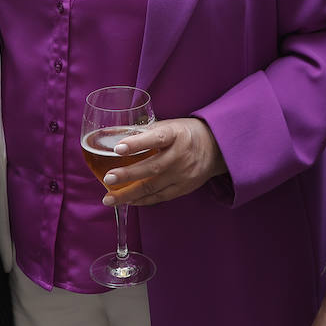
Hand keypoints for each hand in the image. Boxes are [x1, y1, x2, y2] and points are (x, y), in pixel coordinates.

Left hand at [100, 117, 225, 207]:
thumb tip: (116, 135)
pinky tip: (128, 201)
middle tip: (108, 178)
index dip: (137, 143)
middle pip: (153, 167)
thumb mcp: (170, 124)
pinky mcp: (184, 188)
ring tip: (109, 198)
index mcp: (177, 134)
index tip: (118, 148)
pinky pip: (160, 197)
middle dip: (128, 175)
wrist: (217, 148)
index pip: (156, 138)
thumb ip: (146, 131)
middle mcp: (181, 155)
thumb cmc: (186, 133)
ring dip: (129, 194)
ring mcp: (183, 174)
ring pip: (153, 187)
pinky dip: (142, 200)